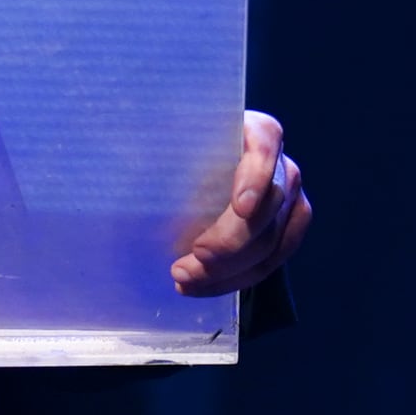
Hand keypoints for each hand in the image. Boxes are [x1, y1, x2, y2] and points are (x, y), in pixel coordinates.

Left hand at [171, 109, 311, 296]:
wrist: (188, 173)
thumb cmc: (172, 154)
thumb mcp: (166, 147)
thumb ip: (160, 155)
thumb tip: (126, 170)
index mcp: (253, 129)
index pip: (265, 143)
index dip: (255, 177)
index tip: (238, 208)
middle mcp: (279, 162)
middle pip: (269, 205)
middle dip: (230, 243)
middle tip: (188, 264)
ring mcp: (290, 197)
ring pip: (272, 241)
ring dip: (229, 269)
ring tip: (185, 279)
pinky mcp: (288, 228)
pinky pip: (274, 259)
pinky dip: (238, 278)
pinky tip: (204, 285)